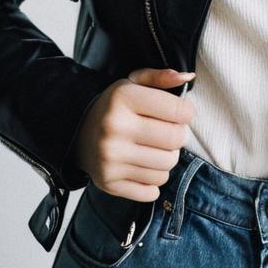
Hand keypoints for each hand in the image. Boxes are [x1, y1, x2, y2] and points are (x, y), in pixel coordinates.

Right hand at [73, 67, 196, 201]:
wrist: (78, 132)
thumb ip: (161, 77)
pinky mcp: (109, 183)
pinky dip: (153, 180)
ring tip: (154, 147)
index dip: (186, 112)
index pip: (178, 110)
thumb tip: (188, 77)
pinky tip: (143, 165)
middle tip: (169, 132)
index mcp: (123, 98)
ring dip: (167, 158)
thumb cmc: (115, 106)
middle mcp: (115, 128)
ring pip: (167, 166)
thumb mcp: (134, 83)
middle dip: (179, 136)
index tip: (179, 112)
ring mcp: (111, 159)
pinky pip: (152, 190)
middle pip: (175, 140)